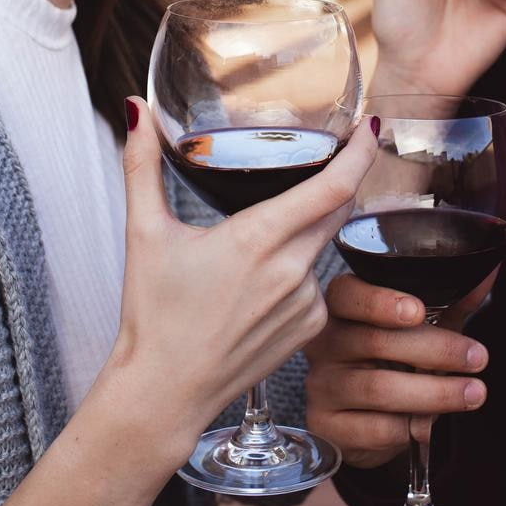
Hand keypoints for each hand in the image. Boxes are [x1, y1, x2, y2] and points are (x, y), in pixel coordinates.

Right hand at [103, 100, 377, 446]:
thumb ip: (142, 167)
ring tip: (257, 245)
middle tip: (323, 160)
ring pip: (323, 245)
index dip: (360, 153)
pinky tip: (259, 286)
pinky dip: (298, 272)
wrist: (163, 392)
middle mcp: (291, 270)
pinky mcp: (309, 329)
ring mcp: (305, 303)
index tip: (369, 129)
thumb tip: (136, 113)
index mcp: (257, 239)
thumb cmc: (154, 317)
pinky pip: (317, 283)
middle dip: (336, 181)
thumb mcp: (144, 234)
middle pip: (338, 208)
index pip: (334, 186)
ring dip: (306, 231)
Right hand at [303, 271, 497, 469]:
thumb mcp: (421, 328)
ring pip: (378, 388)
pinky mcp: (329, 427)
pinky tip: (433, 425)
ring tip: (472, 393)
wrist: (364, 421)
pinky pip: (375, 428)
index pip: (347, 295)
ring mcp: (323, 386)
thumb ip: (450, 302)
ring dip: (434, 393)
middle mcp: (326, 343)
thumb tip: (489, 273)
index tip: (418, 311)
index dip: (380, 302)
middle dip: (435, 350)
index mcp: (342, 308)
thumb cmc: (394, 360)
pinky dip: (412, 428)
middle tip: (477, 357)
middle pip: (374, 341)